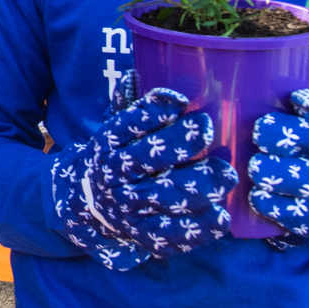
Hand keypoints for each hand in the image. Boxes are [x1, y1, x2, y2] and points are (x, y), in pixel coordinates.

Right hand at [49, 75, 232, 270]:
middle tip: (208, 130)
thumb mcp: (114, 129)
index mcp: (109, 144)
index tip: (179, 100)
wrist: (82, 204)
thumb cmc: (114, 157)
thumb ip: (128, 104)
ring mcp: (129, 208)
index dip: (151, 111)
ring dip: (197, 186)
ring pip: (164, 197)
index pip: (127, 124)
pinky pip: (172, 234)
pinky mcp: (143, 235)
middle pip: (147, 159)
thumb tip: (136, 72)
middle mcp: (116, 175)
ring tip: (226, 175)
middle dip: (180, 144)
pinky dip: (198, 228)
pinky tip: (220, 217)